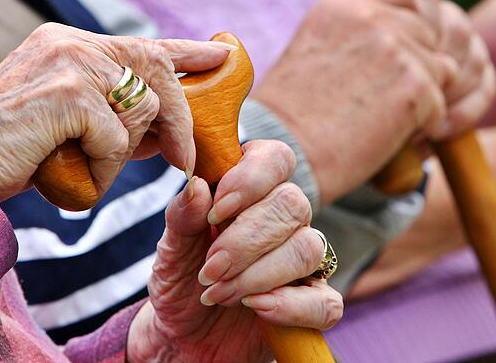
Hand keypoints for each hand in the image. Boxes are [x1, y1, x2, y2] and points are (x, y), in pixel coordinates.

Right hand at [0, 23, 231, 200]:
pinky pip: (119, 139)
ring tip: (85, 167)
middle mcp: (72, 43)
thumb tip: (172, 130)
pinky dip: (106, 169)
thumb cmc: (14, 153)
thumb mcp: (76, 126)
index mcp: (70, 44)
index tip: (221, 54)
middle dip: (180, 118)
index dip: (188, 52)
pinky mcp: (70, 94)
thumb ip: (120, 117)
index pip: (143, 44)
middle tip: (184, 157)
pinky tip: (75, 173)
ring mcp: (71, 63)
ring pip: (144, 109)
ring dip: (124, 153)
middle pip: (157, 71)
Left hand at [128, 140, 342, 361]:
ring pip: (309, 249)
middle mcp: (284, 220)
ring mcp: (303, 261)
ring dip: (260, 274)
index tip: (217, 212)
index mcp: (252, 191)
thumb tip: (197, 187)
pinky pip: (326, 302)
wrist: (183, 336)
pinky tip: (257, 308)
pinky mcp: (313, 303)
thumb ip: (182, 217)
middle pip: (293, 204)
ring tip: (219, 293)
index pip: (276, 159)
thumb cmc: (181, 281)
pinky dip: (291, 307)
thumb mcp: (170, 249)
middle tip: (210, 269)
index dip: (252, 179)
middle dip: (247, 240)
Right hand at [254, 0, 493, 203]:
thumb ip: (362, 33)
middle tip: (391, 101)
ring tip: (382, 121)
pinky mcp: (416, 87)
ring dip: (423, 99)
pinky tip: (385, 138)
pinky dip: (422, 128)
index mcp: (347, 4)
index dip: (425, 28)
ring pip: (442, 72)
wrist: (285, 152)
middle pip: (433, 37)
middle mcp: (374, 18)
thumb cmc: (295, 113)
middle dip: (422, 69)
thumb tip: (409, 34)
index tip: (413, 56)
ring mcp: (397, 50)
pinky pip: (441, 106)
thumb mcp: (319, 49)